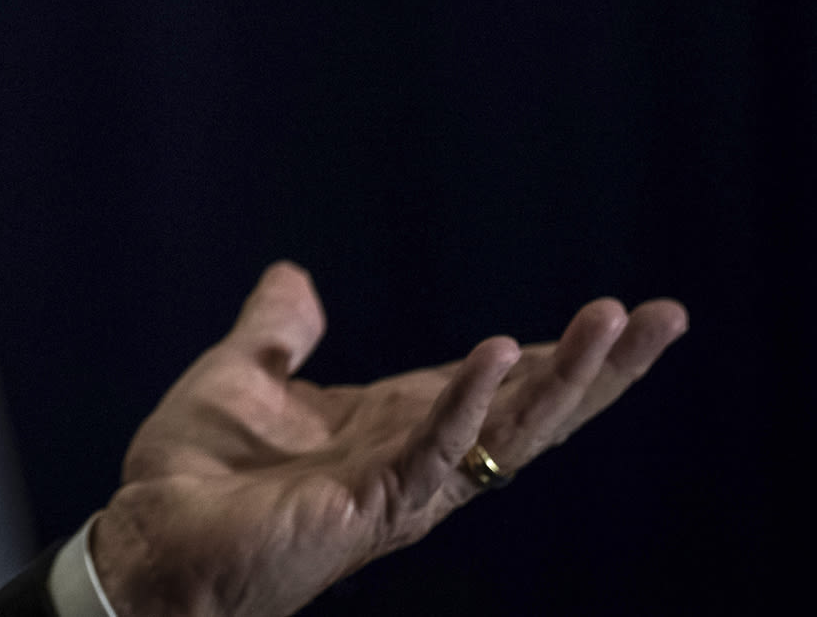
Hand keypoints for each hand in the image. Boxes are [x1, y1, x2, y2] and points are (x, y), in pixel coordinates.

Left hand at [89, 262, 686, 616]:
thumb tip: (295, 276)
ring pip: (506, 431)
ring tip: (614, 319)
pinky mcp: (369, 505)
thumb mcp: (242, 378)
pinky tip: (501, 353)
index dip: (559, 352)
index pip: (499, 383)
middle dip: (602, 367)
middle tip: (670, 316)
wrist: (145, 541)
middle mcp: (415, 459)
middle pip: (532, 410)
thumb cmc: (195, 476)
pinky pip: (433, 450)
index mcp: (394, 424)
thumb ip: (277, 333)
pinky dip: (468, 402)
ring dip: (562, 376)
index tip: (625, 313)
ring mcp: (401, 486)